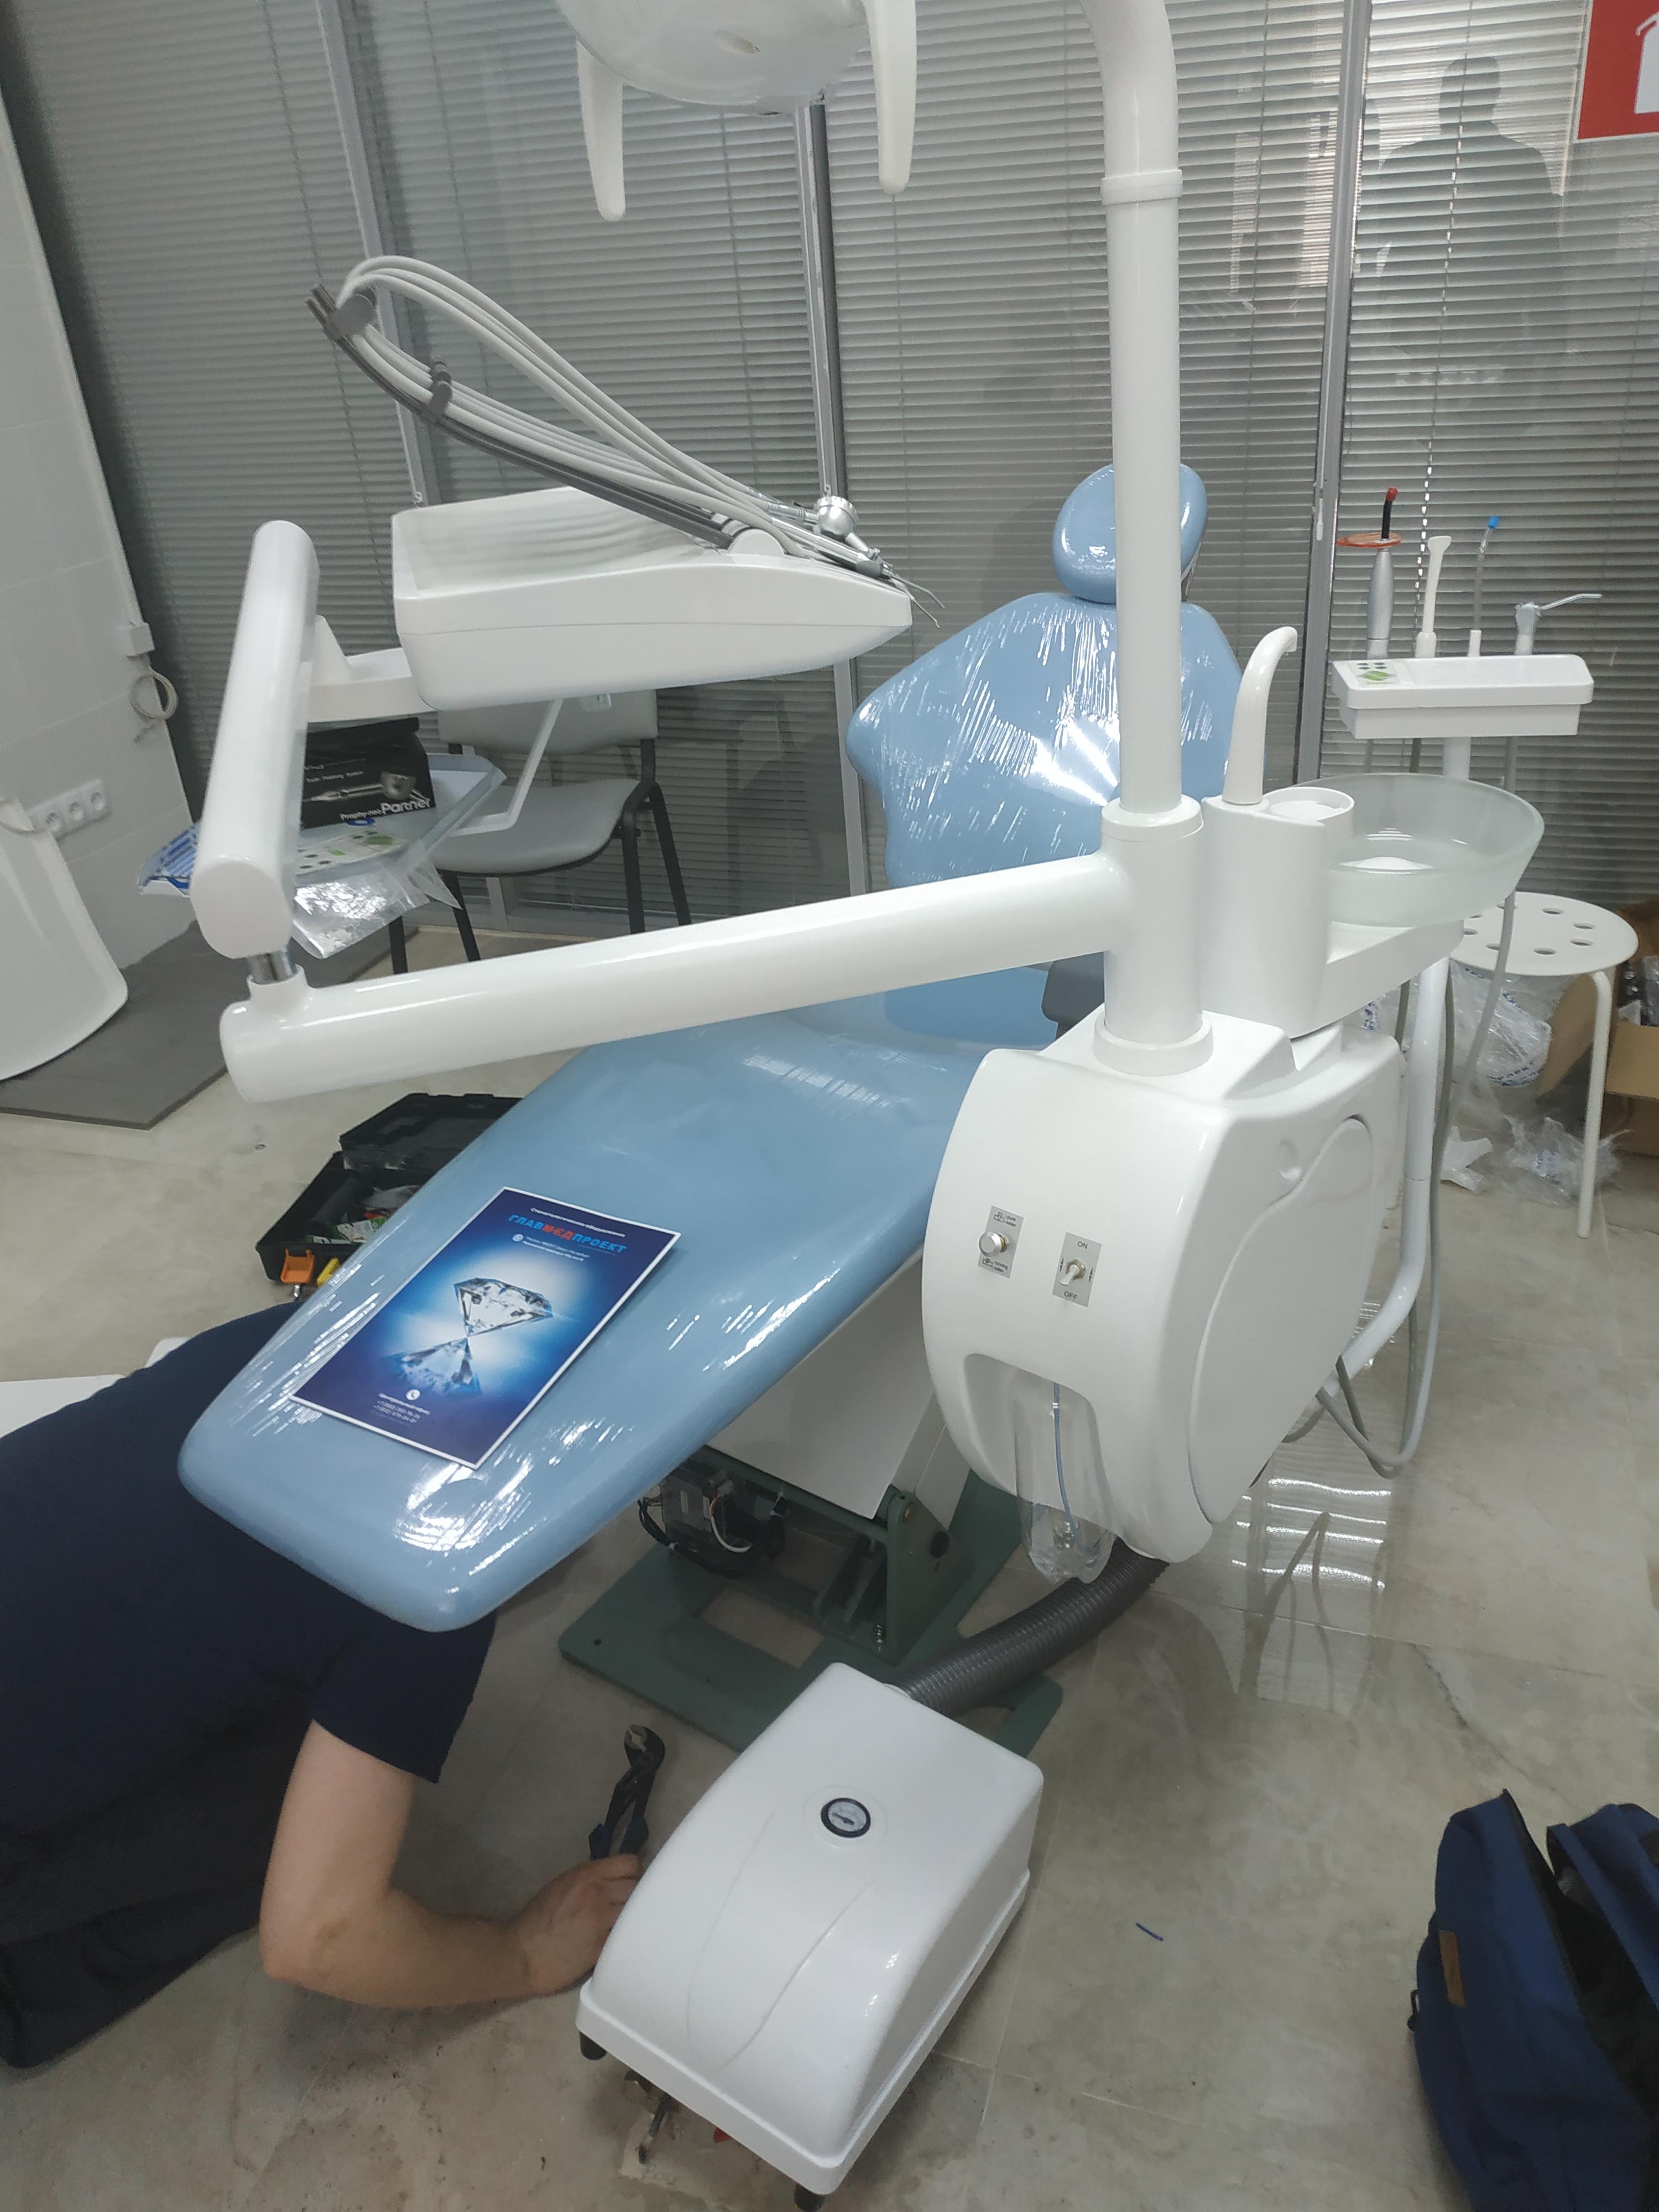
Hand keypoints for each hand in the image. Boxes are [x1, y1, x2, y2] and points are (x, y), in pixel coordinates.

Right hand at [512, 1856, 640, 1994]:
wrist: (521, 1954)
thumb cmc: (537, 1918)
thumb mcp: (562, 1885)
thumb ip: (589, 1879)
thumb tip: (612, 1878)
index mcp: (587, 1875)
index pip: (629, 1863)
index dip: (633, 1873)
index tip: (629, 1882)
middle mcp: (598, 1893)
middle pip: (637, 1887)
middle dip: (637, 1896)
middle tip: (628, 1907)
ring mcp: (601, 1920)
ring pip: (636, 1913)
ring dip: (633, 1919)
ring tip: (625, 1926)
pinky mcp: (603, 1947)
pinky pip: (625, 1938)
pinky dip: (624, 1939)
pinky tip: (618, 1944)